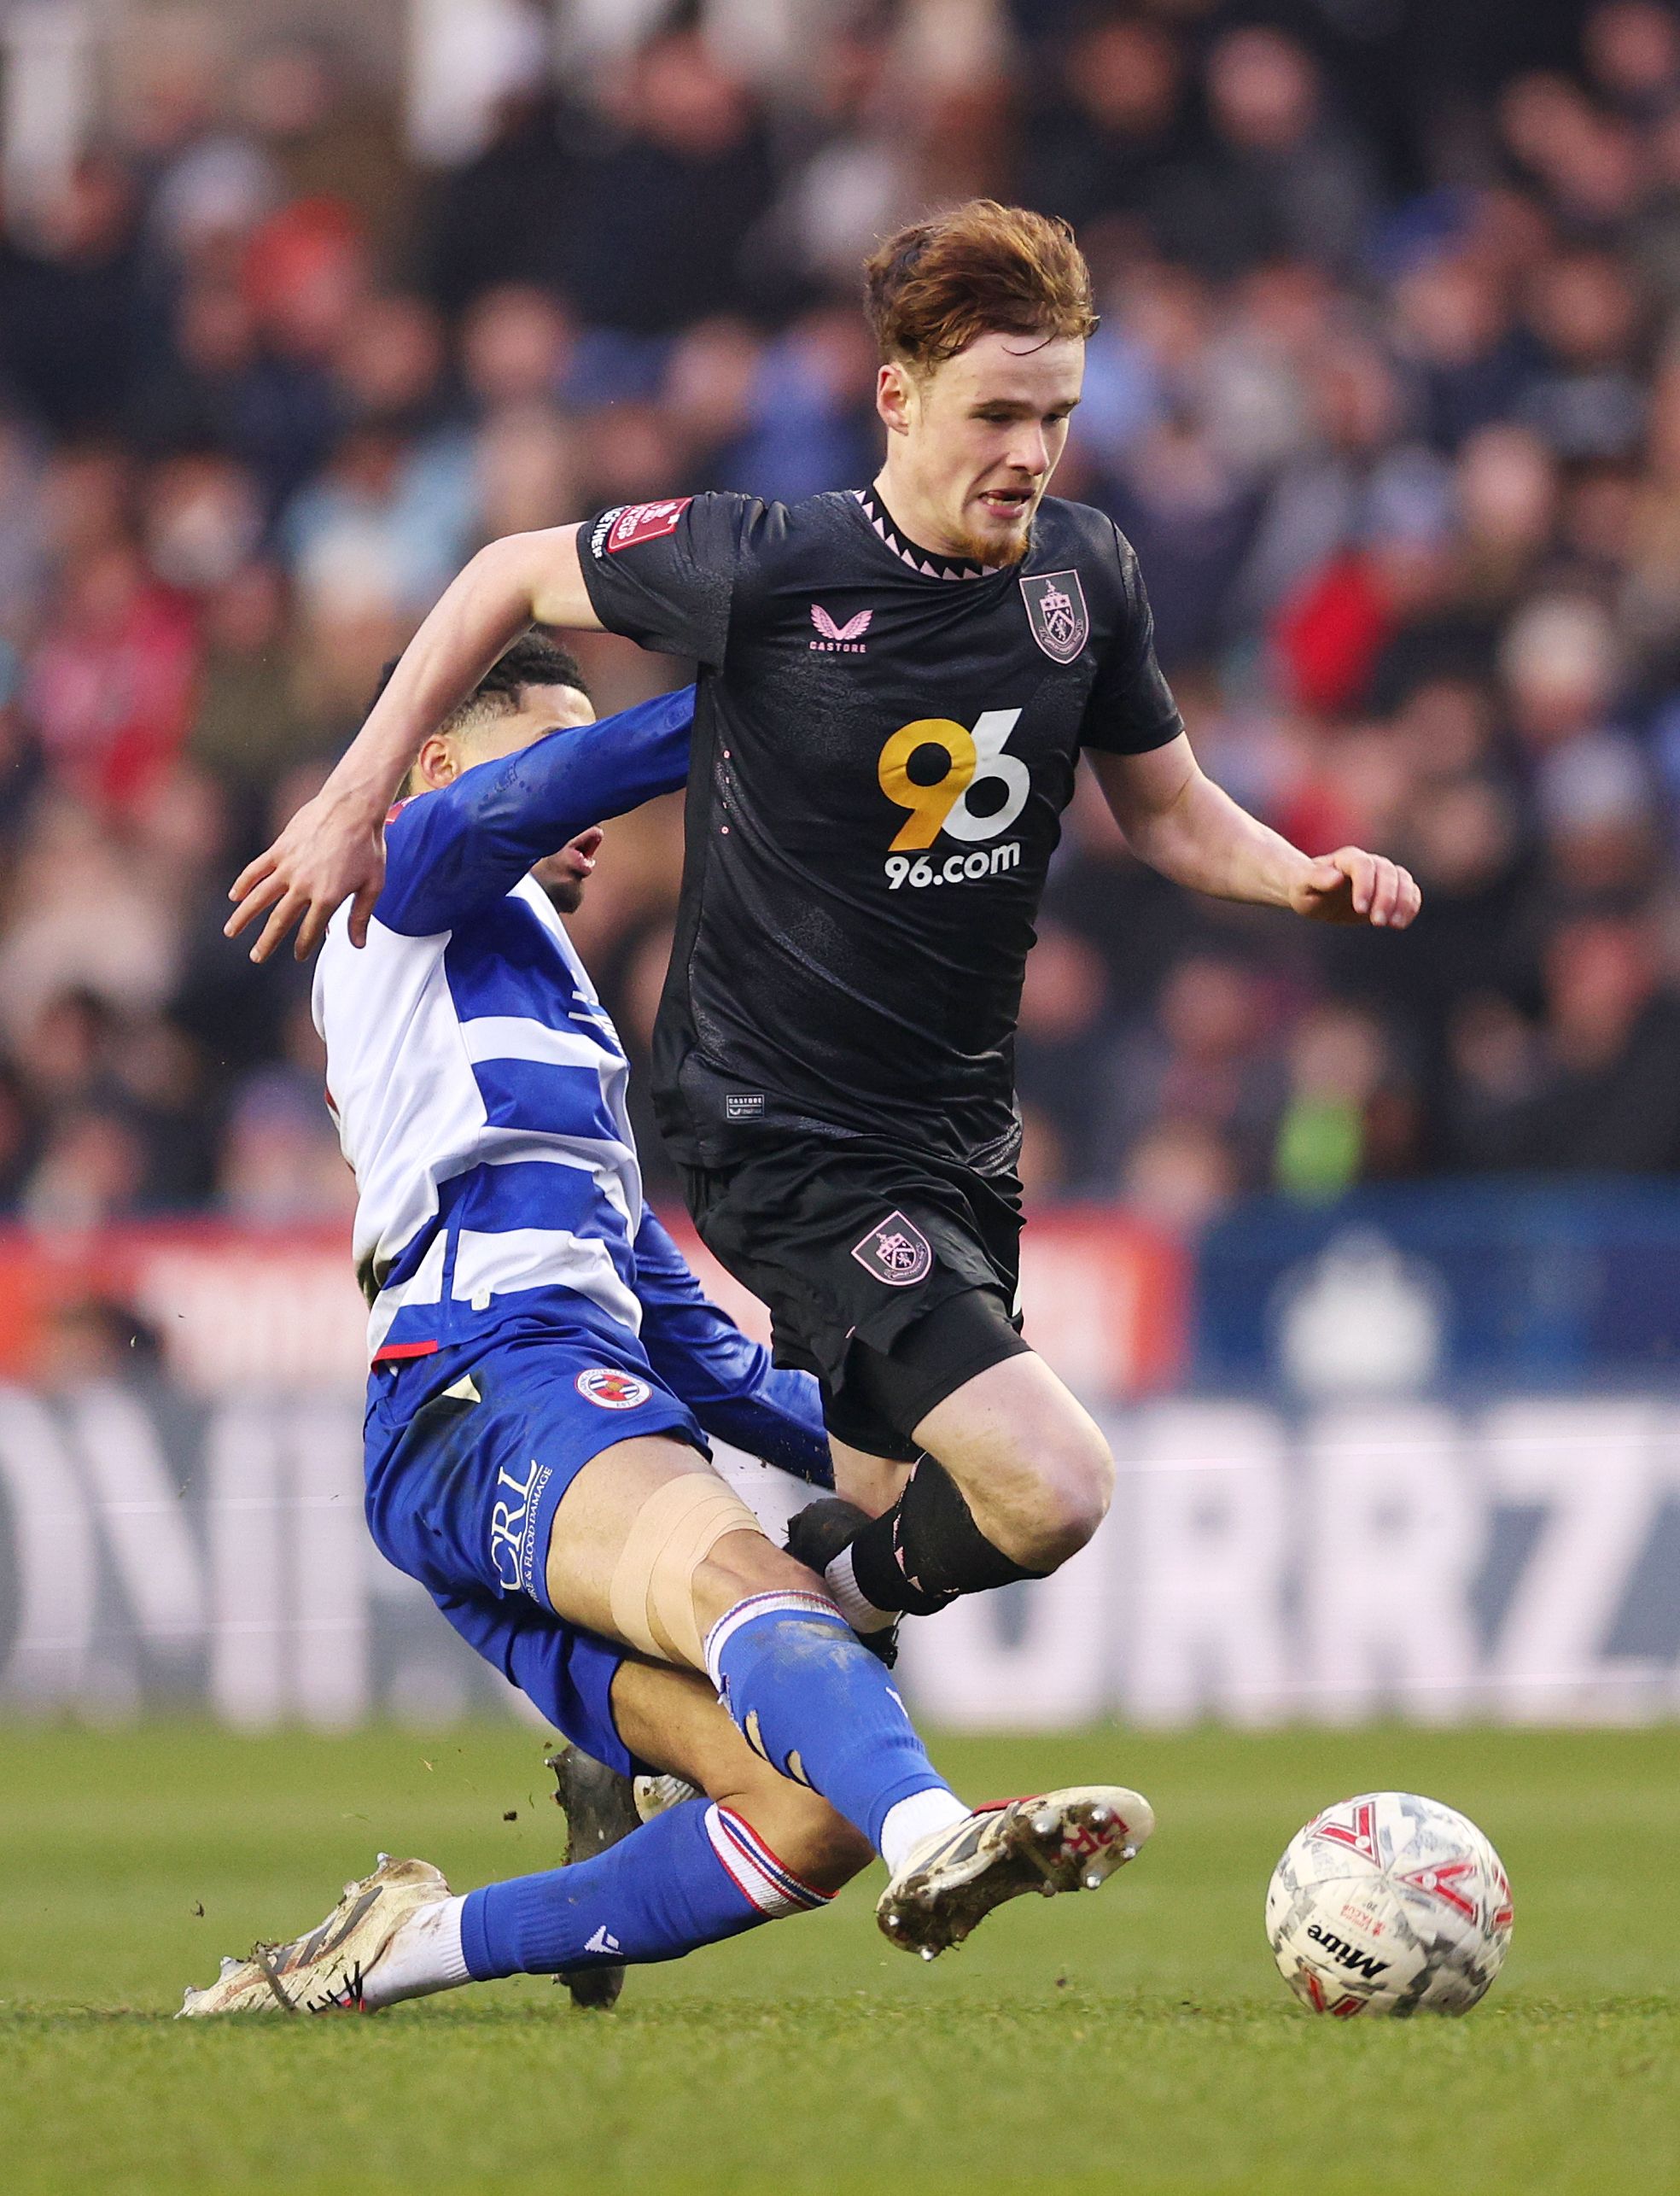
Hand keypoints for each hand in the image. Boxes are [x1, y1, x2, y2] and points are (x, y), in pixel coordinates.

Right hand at [224, 782, 388, 962]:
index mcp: (328, 897)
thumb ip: (361, 916)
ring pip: (259, 897)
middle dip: (267, 942)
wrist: (353, 807)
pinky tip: (235, 897)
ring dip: (243, 917)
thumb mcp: (373, 884)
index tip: (298, 956)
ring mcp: (288, 866)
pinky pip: (256, 869)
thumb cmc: (368, 846)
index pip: (311, 930)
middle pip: (280, 920)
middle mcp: (304, 885)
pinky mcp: (280, 849)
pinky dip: (243, 883)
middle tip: (256, 957)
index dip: (303, 946)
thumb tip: (357, 945)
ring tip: (231, 932)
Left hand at [1289, 846, 1420, 929]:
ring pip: (1403, 879)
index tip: (1359, 909)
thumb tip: (1337, 879)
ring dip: (1403, 902)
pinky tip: (1400, 923)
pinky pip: (1410, 891)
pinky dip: (1410, 905)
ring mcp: (1381, 875)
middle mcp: (1367, 863)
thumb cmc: (1306, 891)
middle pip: (1387, 872)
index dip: (1365, 885)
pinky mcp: (1390, 890)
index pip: (1362, 865)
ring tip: (1393, 925)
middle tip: (1377, 923)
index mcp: (1345, 859)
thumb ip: (1318, 880)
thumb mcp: (1304, 887)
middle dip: (1386, 897)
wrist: (1316, 895)